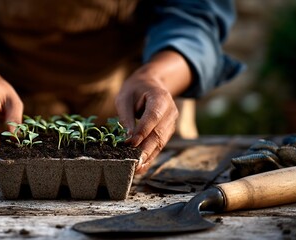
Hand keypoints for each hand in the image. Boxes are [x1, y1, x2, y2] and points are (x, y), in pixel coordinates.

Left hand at [115, 50, 191, 173]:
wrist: (151, 84)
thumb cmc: (135, 90)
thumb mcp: (125, 97)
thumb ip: (126, 116)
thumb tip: (126, 137)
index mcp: (161, 98)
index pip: (153, 116)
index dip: (143, 130)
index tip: (131, 143)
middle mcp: (170, 111)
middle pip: (159, 133)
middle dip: (146, 150)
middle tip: (134, 164)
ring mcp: (171, 123)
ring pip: (161, 142)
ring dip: (148, 157)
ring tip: (136, 169)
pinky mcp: (167, 131)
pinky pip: (159, 145)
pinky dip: (150, 157)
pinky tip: (141, 167)